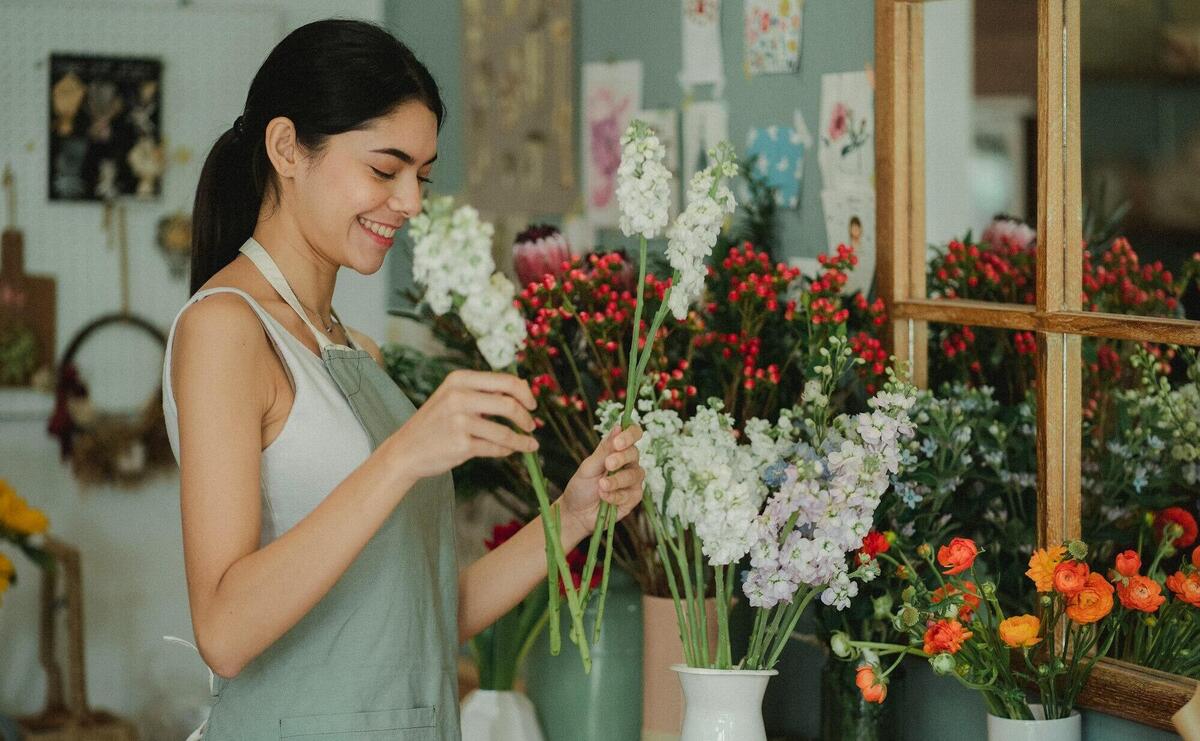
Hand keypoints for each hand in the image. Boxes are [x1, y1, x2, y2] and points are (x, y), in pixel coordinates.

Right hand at [385, 369, 537, 480]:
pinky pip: (495, 448)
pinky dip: (507, 450)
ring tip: (530, 445)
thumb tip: (524, 389)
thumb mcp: (453, 396)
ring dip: (522, 440)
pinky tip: (510, 451)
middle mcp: (459, 397)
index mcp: (460, 379)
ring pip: (505, 431)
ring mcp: (459, 422)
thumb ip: (483, 391)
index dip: (525, 393)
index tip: (532, 404)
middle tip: (532, 426)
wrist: (406, 449)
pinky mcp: (461, 445)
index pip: (505, 381)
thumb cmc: (435, 423)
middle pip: (509, 404)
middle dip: (526, 417)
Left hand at [560, 425, 644, 540]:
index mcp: (617, 450)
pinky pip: (630, 494)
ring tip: (601, 486)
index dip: (630, 435)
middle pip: (635, 453)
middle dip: (621, 458)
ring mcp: (633, 481)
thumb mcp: (589, 466)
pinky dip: (615, 496)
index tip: (618, 443)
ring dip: (616, 480)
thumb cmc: (582, 486)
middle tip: (607, 464)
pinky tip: (603, 497)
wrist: (576, 512)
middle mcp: (629, 463)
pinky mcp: (633, 498)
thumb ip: (605, 449)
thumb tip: (618, 427)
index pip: (633, 434)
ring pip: (634, 475)